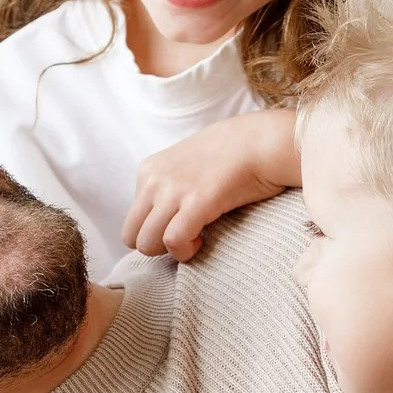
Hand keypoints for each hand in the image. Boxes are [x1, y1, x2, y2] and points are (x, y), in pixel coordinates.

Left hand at [123, 108, 298, 261]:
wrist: (262, 141)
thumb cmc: (232, 155)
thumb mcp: (187, 163)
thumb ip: (169, 185)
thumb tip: (165, 216)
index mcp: (148, 170)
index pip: (133, 218)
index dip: (156, 229)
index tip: (183, 223)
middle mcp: (154, 179)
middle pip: (131, 236)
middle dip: (157, 246)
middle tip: (187, 237)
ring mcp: (173, 190)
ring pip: (146, 243)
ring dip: (171, 251)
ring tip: (197, 238)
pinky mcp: (196, 201)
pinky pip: (173, 241)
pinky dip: (186, 250)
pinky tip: (204, 239)